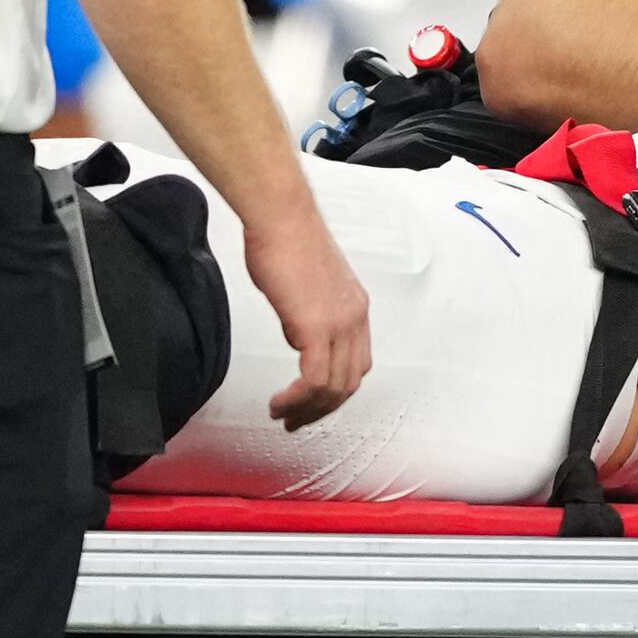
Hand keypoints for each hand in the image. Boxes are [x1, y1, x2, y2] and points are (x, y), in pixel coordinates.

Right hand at [244, 202, 373, 429]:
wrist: (281, 216)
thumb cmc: (286, 238)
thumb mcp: (307, 282)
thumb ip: (309, 309)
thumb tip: (298, 329)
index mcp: (355, 308)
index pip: (357, 363)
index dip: (336, 390)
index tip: (312, 401)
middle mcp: (354, 318)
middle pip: (349, 383)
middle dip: (322, 409)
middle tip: (296, 421)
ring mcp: (339, 324)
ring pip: (333, 388)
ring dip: (307, 410)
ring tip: (283, 415)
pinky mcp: (316, 328)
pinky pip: (314, 380)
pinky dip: (297, 399)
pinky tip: (279, 403)